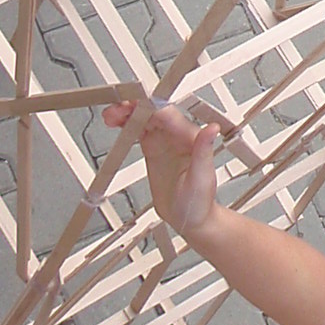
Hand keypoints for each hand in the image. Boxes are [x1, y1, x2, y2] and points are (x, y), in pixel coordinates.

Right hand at [102, 100, 218, 235]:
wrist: (190, 219)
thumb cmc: (199, 202)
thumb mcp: (202, 179)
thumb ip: (204, 151)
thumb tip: (212, 128)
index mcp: (190, 139)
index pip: (168, 116)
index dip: (150, 108)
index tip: (133, 105)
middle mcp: (178, 136)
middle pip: (154, 112)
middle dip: (134, 108)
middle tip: (116, 110)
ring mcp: (165, 141)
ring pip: (145, 118)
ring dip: (128, 114)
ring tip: (111, 115)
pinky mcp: (154, 149)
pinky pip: (139, 131)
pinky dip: (127, 125)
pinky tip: (117, 123)